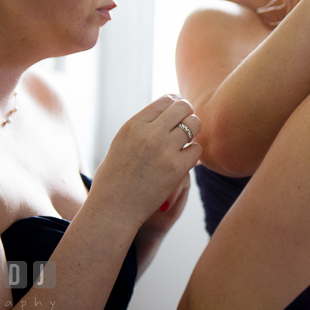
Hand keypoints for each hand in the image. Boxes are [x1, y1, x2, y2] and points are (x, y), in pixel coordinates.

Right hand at [89, 95, 201, 231]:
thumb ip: (142, 127)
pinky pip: (197, 149)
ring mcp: (164, 150)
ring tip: (185, 142)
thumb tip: (166, 112)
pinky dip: (193, 154)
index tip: (178, 112)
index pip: (166, 100)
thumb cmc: (115, 178)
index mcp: (133, 125)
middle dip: (188, 114)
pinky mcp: (176, 168)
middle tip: (186, 124)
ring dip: (193, 132)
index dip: (176, 103)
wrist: (113, 209)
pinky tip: (184, 160)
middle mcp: (149, 133)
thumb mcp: (122, 143)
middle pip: (183, 107)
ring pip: (193, 125)